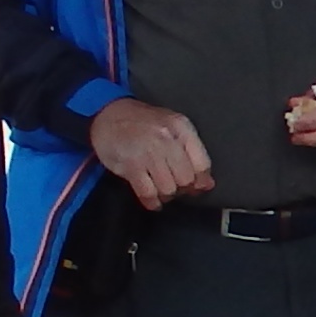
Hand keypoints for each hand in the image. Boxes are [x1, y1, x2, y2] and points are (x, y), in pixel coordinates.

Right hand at [90, 97, 214, 208]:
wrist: (108, 114)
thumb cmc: (144, 124)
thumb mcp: (172, 129)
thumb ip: (192, 153)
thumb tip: (207, 184)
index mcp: (181, 127)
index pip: (202, 164)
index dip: (200, 180)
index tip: (195, 186)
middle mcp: (166, 138)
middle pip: (186, 179)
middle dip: (182, 188)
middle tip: (174, 186)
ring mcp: (148, 151)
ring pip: (168, 188)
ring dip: (166, 195)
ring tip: (161, 190)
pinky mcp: (130, 164)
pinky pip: (148, 193)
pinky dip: (152, 202)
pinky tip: (152, 200)